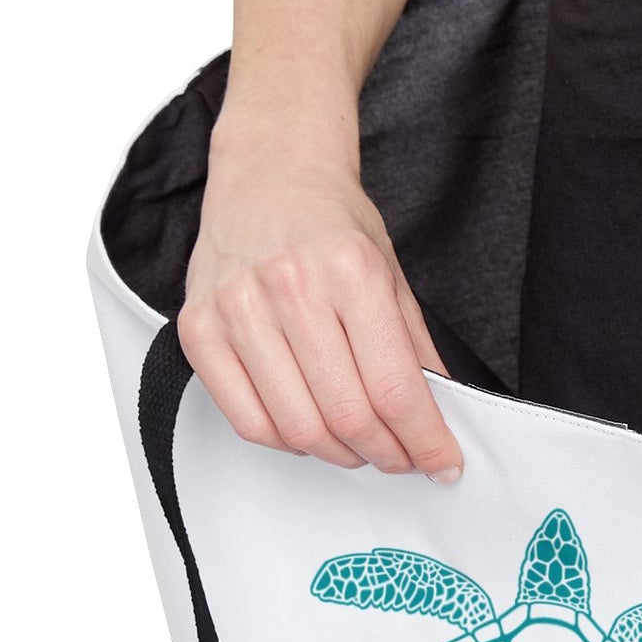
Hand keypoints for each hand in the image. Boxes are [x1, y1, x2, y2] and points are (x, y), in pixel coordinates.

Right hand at [178, 132, 462, 479]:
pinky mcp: (199, 330)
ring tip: (360, 447)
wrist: (270, 178)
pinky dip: (287, 442)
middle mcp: (291, 290)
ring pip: (298, 427)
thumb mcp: (394, 276)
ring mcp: (237, 310)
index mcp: (352, 274)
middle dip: (387, 454)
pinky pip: (247, 420)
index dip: (425, 440)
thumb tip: (440, 418)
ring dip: (340, 454)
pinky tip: (311, 431)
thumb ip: (418, 349)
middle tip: (403, 458)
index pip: (396, 388)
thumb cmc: (334, 227)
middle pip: (348, 415)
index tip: (442, 462)